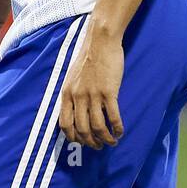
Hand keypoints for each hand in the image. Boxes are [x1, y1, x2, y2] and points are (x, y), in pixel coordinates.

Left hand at [58, 31, 124, 149]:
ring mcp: (93, 95)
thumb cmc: (88, 56)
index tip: (81, 142)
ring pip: (98, 127)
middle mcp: (78, 97)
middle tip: (98, 146)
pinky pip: (113, 116)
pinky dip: (117, 128)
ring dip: (105, 139)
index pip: (65, 124)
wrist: (101, 41)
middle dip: (91, 142)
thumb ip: (72, 93)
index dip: (73, 137)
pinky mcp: (109, 91)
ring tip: (112, 142)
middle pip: (82, 129)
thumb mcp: (72, 77)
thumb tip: (75, 110)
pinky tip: (120, 131)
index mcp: (67, 94)